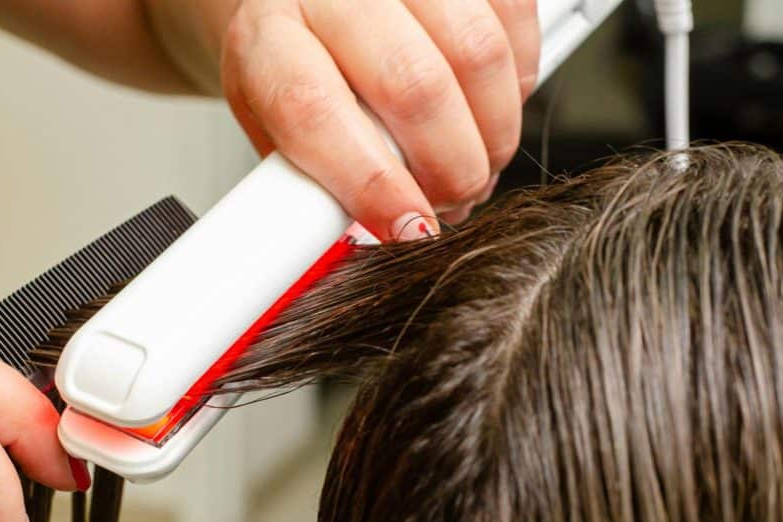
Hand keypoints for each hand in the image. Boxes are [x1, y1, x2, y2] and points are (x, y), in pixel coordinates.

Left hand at [220, 0, 538, 238]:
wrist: (307, 2)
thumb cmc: (294, 69)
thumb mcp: (277, 129)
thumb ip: (315, 179)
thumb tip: (368, 237)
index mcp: (266, 40)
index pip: (313, 109)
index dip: (369, 181)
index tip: (409, 228)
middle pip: (412, 85)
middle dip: (449, 168)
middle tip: (451, 202)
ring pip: (476, 53)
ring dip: (492, 133)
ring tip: (475, 163)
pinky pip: (513, 18)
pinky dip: (517, 83)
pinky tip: (491, 109)